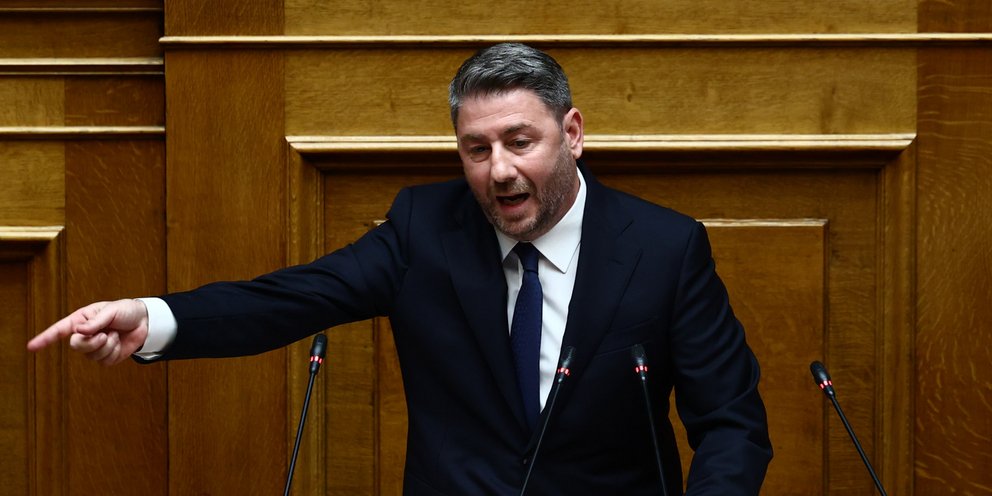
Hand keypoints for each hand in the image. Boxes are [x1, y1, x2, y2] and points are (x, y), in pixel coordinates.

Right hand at [27, 299, 149, 365]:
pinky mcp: (106, 357)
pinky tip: (118, 342)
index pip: (59, 330)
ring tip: (114, 333)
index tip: (31, 347)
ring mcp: (95, 347)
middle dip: (91, 341)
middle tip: (105, 332)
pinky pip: (104, 361)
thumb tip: (79, 331)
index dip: (45, 339)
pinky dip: (114, 351)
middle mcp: (84, 335)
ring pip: (91, 355)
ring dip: (106, 344)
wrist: (144, 321)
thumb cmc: (125, 311)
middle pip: (76, 346)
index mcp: (81, 321)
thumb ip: (95, 321)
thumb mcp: (111, 311)